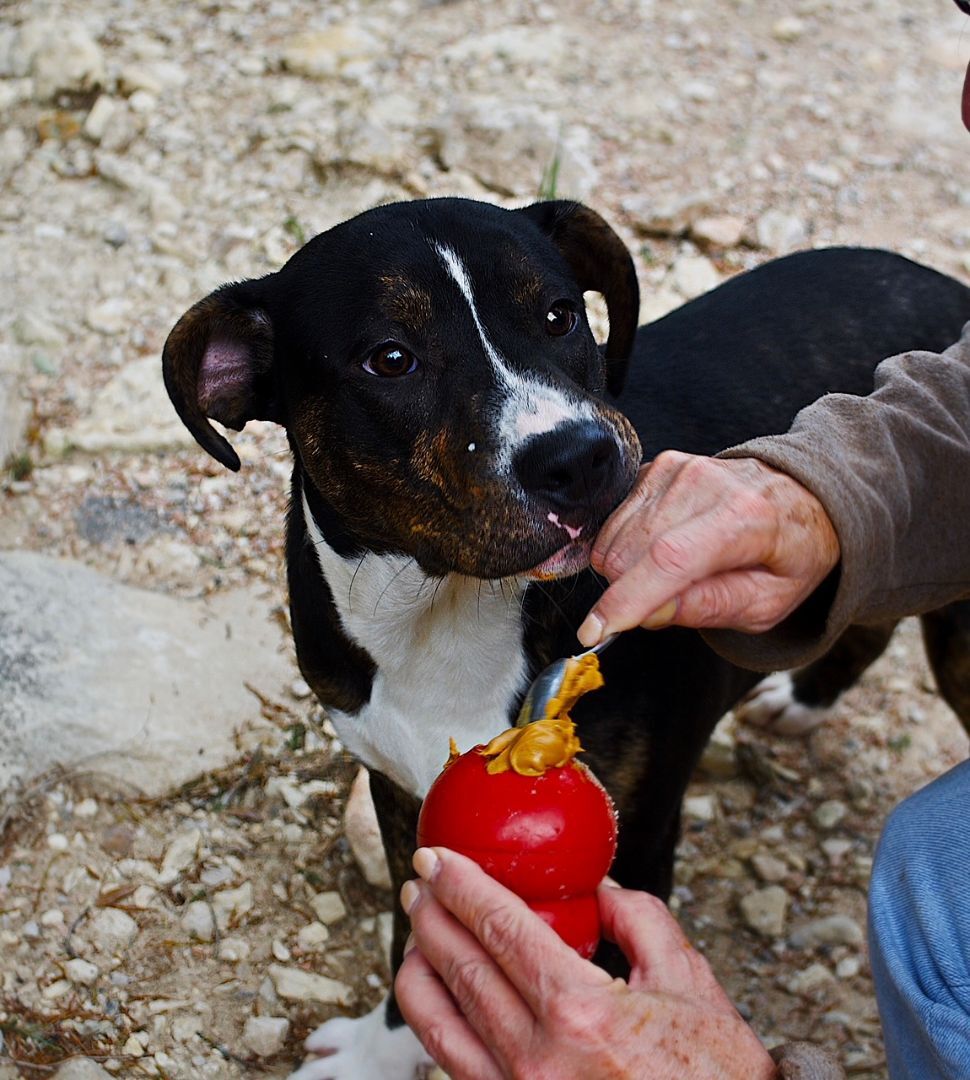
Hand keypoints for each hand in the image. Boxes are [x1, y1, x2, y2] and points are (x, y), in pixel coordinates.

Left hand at [395, 847, 775, 1079]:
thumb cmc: (715, 1077)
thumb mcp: (689, 984)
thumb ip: (639, 920)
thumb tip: (596, 889)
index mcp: (579, 1013)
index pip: (500, 929)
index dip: (460, 886)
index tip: (436, 858)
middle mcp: (536, 1058)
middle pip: (460, 969)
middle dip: (430, 917)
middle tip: (417, 885)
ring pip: (438, 1024)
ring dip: (418, 970)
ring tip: (416, 937)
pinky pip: (456, 1064)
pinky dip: (437, 1023)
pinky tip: (441, 998)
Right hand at [577, 452, 839, 644]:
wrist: (801, 494)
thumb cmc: (788, 554)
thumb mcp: (768, 602)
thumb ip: (709, 607)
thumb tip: (648, 614)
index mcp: (746, 518)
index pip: (671, 559)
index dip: (626, 599)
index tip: (593, 632)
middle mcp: (706, 484)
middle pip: (631, 554)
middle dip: (634, 594)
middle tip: (673, 602)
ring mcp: (678, 469)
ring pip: (614, 542)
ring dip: (629, 572)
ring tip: (676, 573)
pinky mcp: (658, 466)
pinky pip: (614, 523)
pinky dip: (627, 548)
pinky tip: (661, 548)